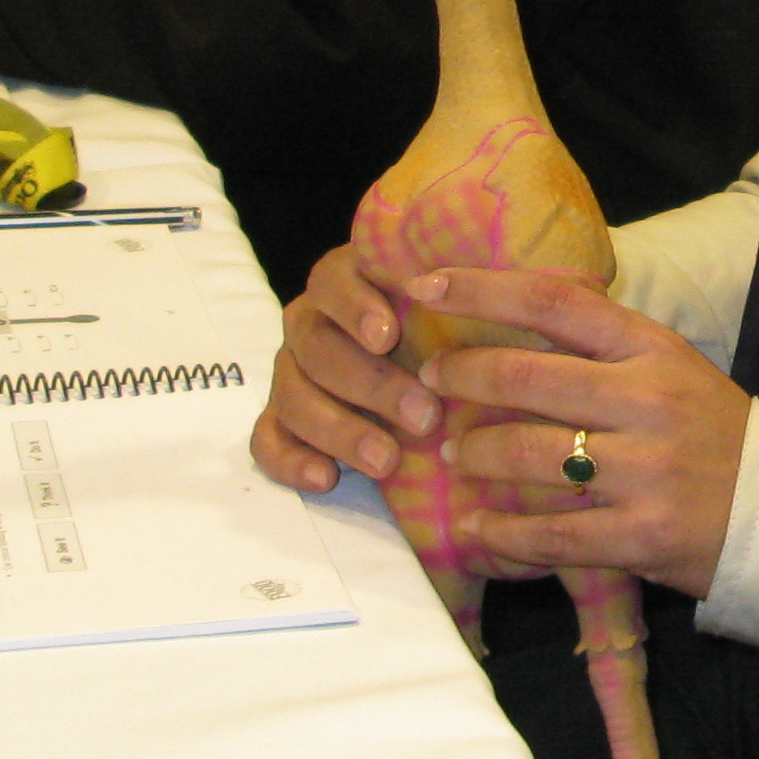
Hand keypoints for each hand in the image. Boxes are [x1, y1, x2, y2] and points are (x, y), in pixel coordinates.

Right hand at [255, 243, 444, 490]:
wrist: (426, 377)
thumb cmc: (444, 327)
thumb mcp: (452, 303)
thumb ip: (458, 291)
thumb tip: (490, 281)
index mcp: (346, 281)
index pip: (336, 281)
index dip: (356, 307)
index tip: (388, 337)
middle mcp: (310, 322)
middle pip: (317, 347)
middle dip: (370, 384)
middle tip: (424, 416)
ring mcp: (289, 371)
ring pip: (293, 396)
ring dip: (339, 429)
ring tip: (387, 460)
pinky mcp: (279, 418)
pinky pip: (267, 439)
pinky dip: (291, 460)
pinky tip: (326, 478)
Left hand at [418, 275, 751, 600]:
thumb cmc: (716, 432)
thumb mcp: (672, 367)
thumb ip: (605, 345)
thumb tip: (518, 313)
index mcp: (653, 349)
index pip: (555, 301)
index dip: (481, 289)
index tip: (425, 287)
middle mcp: (647, 401)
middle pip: (524, 377)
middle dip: (460, 377)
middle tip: (429, 381)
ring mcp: (645, 471)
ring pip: (526, 455)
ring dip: (476, 455)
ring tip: (457, 457)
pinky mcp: (642, 535)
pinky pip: (550, 535)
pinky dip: (503, 534)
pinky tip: (480, 530)